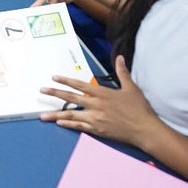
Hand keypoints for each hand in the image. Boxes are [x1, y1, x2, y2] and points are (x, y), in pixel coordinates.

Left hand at [39, 56, 164, 147]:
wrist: (145, 129)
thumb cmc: (139, 108)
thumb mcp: (131, 88)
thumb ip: (122, 72)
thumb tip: (120, 57)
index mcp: (102, 93)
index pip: (79, 84)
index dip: (65, 80)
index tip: (53, 77)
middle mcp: (95, 105)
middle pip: (70, 98)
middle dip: (54, 93)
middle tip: (42, 91)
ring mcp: (95, 119)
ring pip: (71, 115)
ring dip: (56, 115)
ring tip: (42, 116)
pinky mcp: (97, 130)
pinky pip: (79, 127)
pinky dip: (68, 125)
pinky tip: (59, 124)